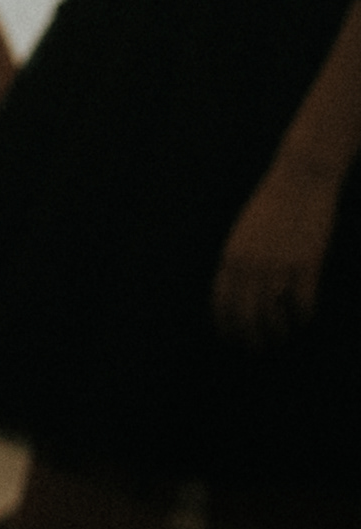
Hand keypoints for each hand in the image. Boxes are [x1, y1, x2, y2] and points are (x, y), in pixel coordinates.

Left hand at [213, 155, 342, 344]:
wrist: (300, 179)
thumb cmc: (272, 205)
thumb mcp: (245, 233)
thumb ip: (240, 260)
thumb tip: (239, 290)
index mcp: (231, 256)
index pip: (221, 302)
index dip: (226, 325)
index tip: (231, 339)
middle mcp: (250, 265)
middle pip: (245, 316)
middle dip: (250, 337)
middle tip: (258, 348)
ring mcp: (279, 266)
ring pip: (274, 317)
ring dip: (277, 332)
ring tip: (280, 337)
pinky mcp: (306, 265)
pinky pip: (303, 305)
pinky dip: (303, 317)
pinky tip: (303, 319)